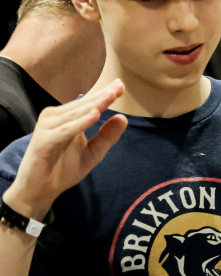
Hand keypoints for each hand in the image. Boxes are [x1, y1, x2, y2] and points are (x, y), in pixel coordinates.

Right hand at [5, 80, 126, 216]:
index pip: (88, 103)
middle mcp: (56, 119)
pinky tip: (94, 116)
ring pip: (75, 114)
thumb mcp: (93, 152)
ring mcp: (47, 128)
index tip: (121, 85)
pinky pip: (65, 130)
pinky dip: (79, 123)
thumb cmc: (64, 169)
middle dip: (102, 96)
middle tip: (119, 87)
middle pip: (83, 105)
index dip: (104, 94)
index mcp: (68, 119)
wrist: (42, 190)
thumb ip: (107, 136)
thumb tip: (123, 118)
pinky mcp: (43, 141)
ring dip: (94, 105)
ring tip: (111, 96)